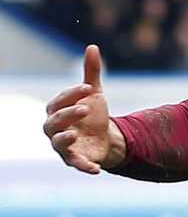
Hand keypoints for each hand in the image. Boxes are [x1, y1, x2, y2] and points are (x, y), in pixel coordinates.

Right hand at [43, 45, 122, 173]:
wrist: (106, 138)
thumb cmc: (93, 114)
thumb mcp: (94, 93)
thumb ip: (91, 73)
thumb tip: (92, 47)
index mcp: (57, 111)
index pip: (58, 101)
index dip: (71, 94)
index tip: (88, 87)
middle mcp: (55, 129)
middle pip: (53, 122)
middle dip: (67, 114)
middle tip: (85, 108)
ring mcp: (64, 146)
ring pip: (57, 143)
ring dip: (64, 138)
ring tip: (75, 133)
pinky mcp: (76, 160)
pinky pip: (76, 165)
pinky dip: (84, 167)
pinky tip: (95, 169)